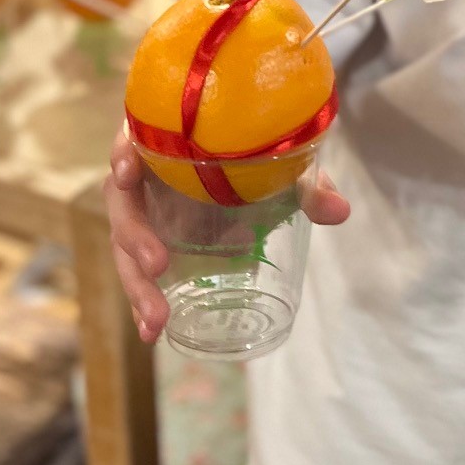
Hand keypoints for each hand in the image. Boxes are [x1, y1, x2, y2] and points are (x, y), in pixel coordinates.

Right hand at [105, 124, 351, 343]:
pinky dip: (142, 298)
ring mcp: (146, 206)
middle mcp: (147, 170)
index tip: (129, 172)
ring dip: (136, 283)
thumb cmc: (256, 150)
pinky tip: (151, 332)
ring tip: (156, 322)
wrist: (251, 155)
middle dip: (135, 236)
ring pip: (126, 241)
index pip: (137, 133)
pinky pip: (139, 266)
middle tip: (157, 266)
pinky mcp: (152, 235)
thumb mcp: (283, 163)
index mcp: (169, 137)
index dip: (127, 149)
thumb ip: (308, 183)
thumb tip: (339, 212)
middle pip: (125, 200)